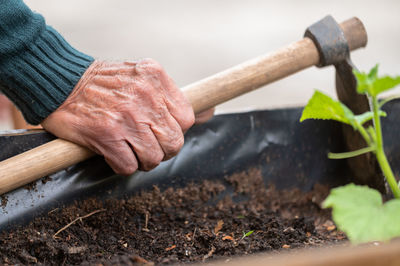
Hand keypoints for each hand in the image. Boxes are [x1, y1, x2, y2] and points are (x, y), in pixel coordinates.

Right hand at [42, 59, 198, 174]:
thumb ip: (173, 96)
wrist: (61, 81)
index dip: (175, 130)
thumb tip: (211, 112)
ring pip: (154, 158)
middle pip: (174, 142)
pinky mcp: (106, 134)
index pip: (187, 118)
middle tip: (146, 144)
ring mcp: (126, 117)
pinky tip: (114, 153)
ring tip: (130, 149)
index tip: (161, 130)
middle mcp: (144, 96)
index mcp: (156, 78)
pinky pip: (128, 166)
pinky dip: (123, 165)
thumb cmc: (104, 83)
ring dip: (143, 160)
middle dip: (162, 149)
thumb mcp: (143, 77)